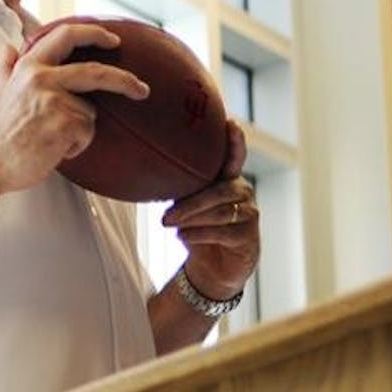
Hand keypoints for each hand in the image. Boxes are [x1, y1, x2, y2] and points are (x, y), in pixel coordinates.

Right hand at [0, 20, 149, 195]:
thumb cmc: (0, 131)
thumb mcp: (1, 90)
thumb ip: (7, 67)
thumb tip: (10, 49)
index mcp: (29, 65)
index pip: (65, 35)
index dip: (94, 34)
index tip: (113, 40)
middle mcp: (41, 77)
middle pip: (97, 72)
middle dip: (125, 81)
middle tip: (141, 89)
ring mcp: (53, 100)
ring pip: (90, 112)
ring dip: (79, 131)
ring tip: (52, 138)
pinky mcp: (63, 124)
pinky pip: (86, 133)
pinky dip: (76, 146)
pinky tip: (53, 149)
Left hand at [161, 119, 259, 298]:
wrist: (213, 267)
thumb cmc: (197, 227)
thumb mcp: (185, 203)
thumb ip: (176, 185)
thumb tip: (141, 166)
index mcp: (227, 179)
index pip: (234, 157)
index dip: (235, 142)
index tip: (230, 124)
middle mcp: (242, 192)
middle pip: (218, 191)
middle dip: (190, 203)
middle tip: (165, 215)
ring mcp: (250, 214)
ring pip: (220, 213)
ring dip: (191, 219)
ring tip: (169, 225)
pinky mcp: (249, 237)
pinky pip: (223, 232)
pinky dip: (199, 234)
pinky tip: (182, 237)